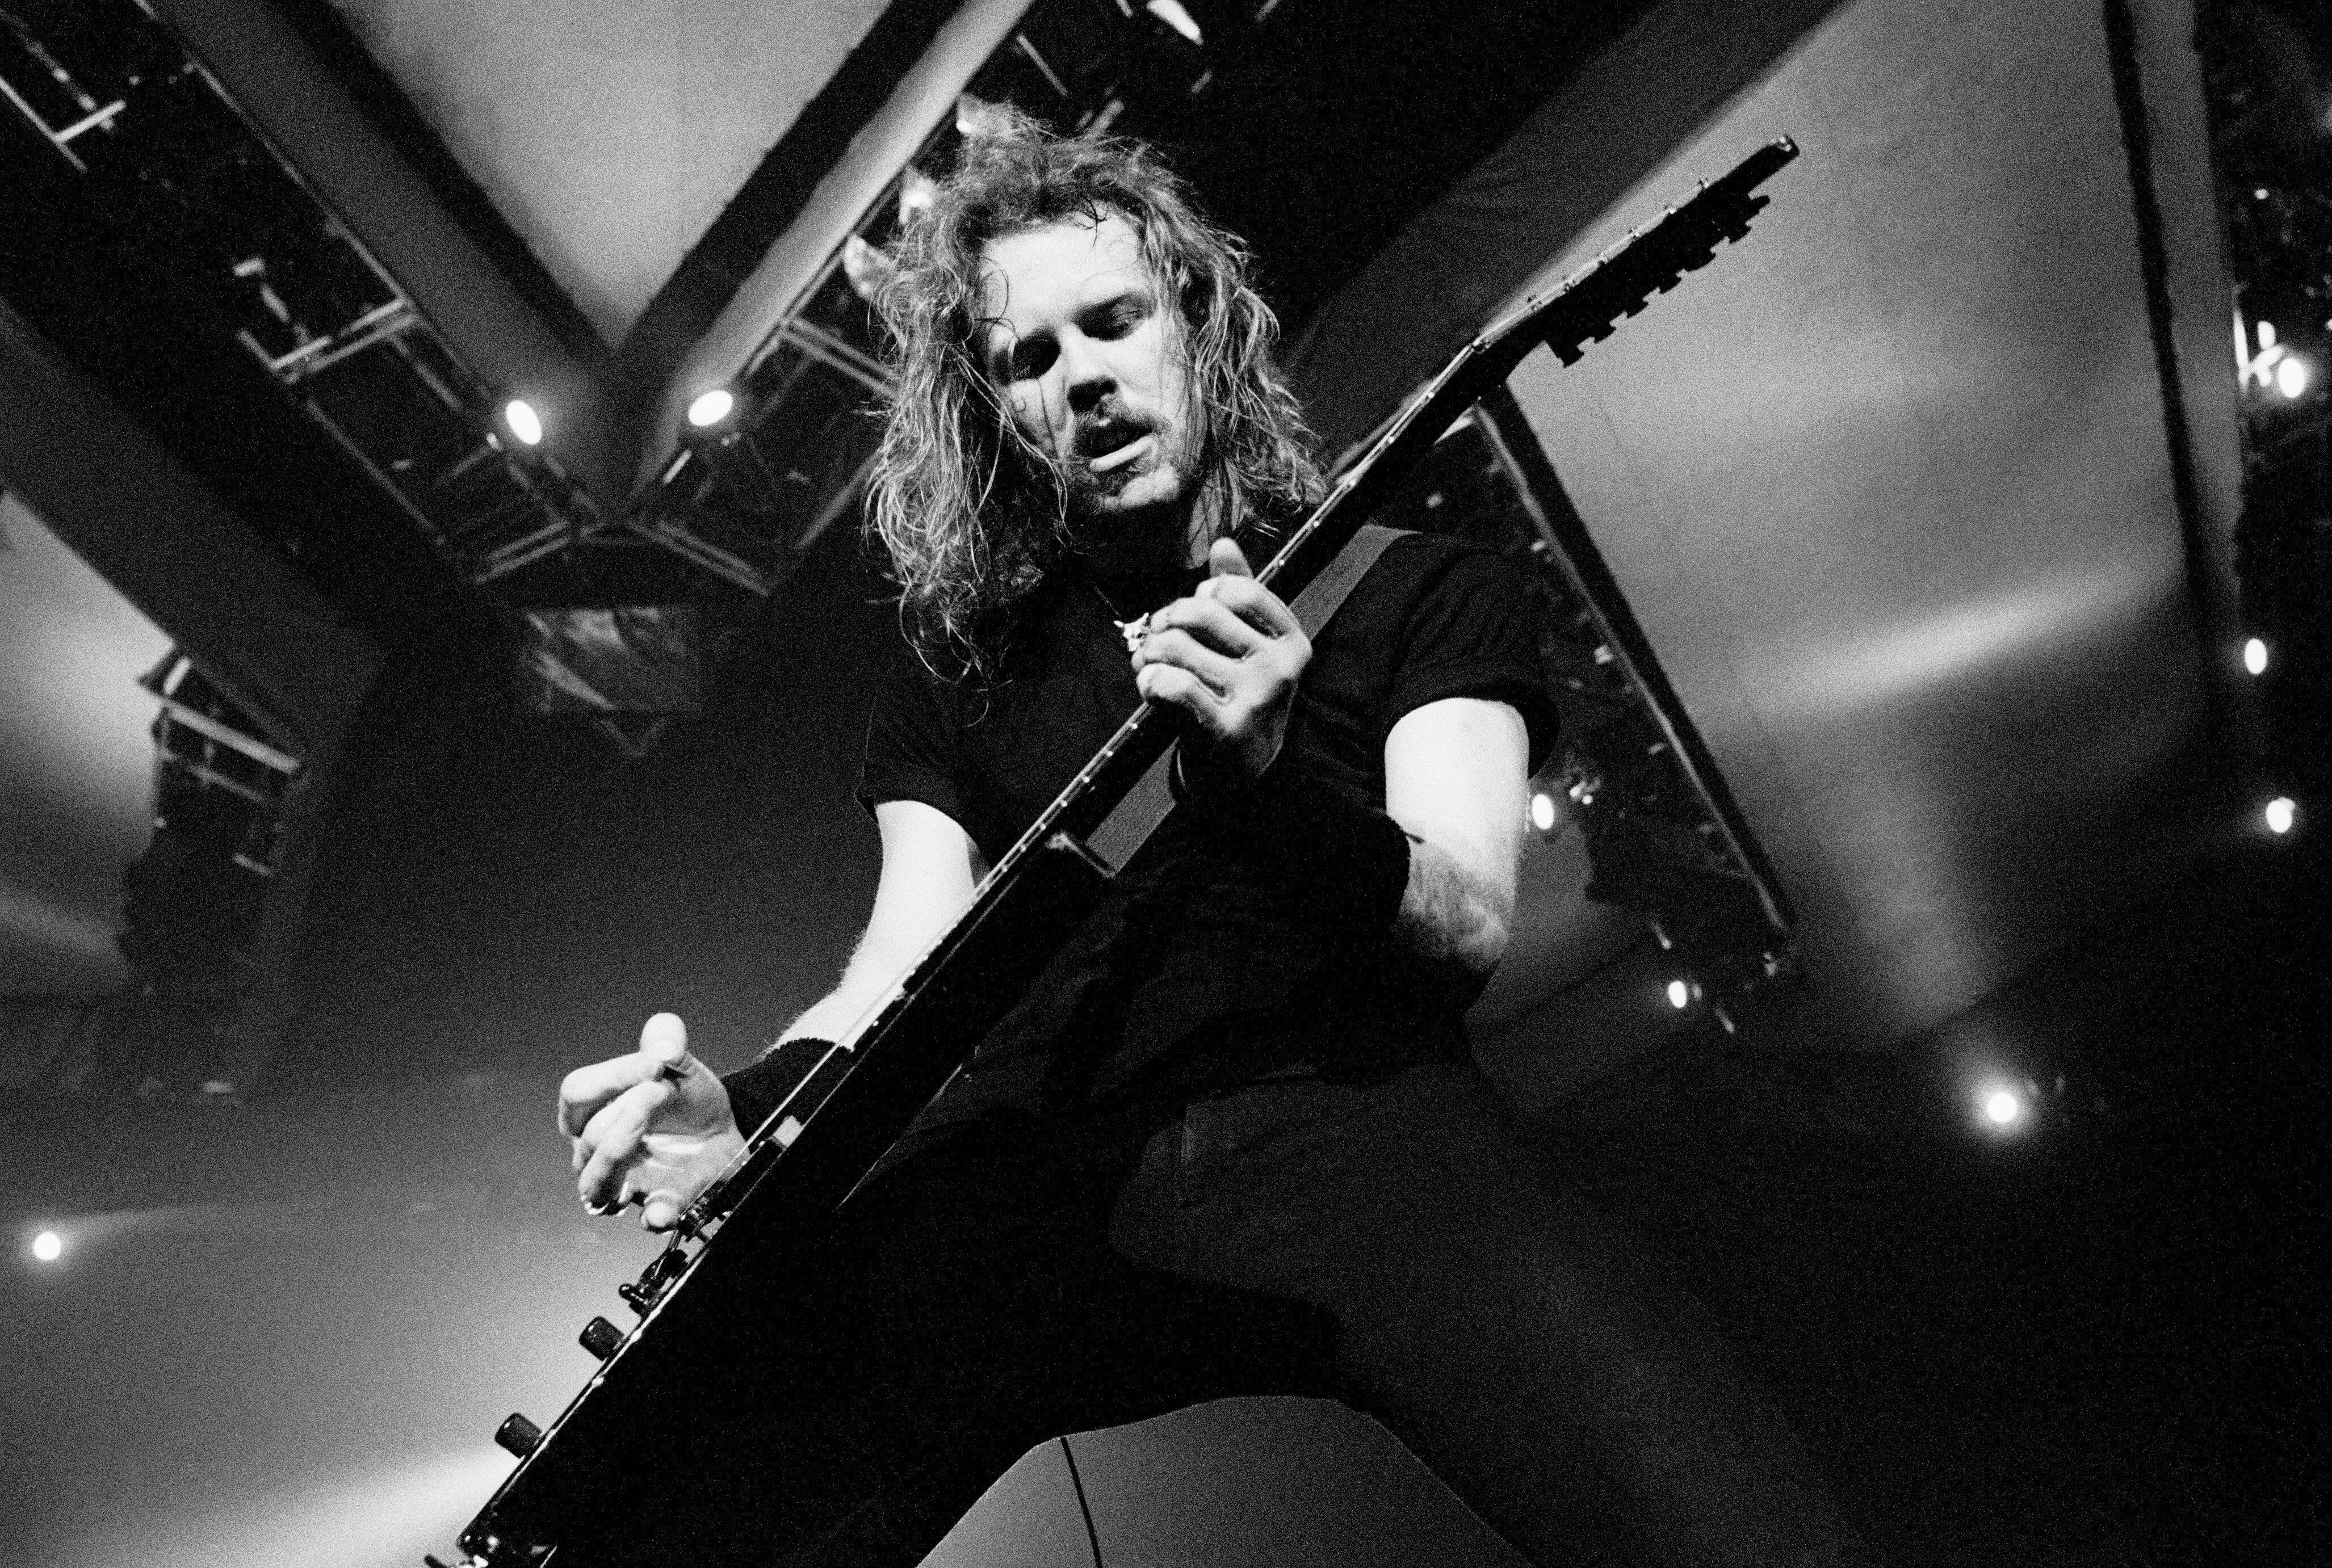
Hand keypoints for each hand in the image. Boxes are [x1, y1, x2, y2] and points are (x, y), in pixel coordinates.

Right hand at [559, 1013, 745, 1230]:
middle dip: (625, 1112)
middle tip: (660, 1092)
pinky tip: (665, 1209)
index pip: (578, 1093)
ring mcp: (624, 1180)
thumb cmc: (685, 1096)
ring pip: (596, 1184)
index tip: (654, 1064)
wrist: (722, 1128)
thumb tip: (663, 1045)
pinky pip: (649, 1217)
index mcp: (594, 1109)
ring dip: (619, 1158)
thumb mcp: (679, 1060)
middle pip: (589, 1137)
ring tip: (647, 1136)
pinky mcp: (659, 1203)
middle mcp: (598, 1149)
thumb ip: (667, 1041)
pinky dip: (656, 1215)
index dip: (611, 1078)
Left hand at [1131, 538, 1309, 784]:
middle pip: (1203, 612)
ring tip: (1149, 662)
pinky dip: (1151, 680)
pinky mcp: (1226, 728)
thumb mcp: (1252, 645)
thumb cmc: (1242, 698)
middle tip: (1157, 635)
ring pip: (1180, 646)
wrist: (1248, 772)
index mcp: (1292, 640)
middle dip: (1167, 619)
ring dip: (1151, 652)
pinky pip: (1175, 685)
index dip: (1204, 591)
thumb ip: (1241, 593)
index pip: (1238, 589)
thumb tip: (1224, 544)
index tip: (1193, 609)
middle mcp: (1280, 667)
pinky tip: (1149, 684)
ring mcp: (1256, 698)